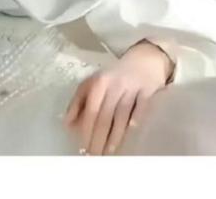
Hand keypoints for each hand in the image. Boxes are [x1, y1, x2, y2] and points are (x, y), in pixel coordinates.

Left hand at [64, 40, 173, 155]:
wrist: (145, 58)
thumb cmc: (115, 75)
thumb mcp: (94, 81)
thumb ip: (79, 100)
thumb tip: (67, 124)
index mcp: (99, 83)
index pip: (91, 110)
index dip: (87, 130)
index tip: (83, 148)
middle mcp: (115, 85)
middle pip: (105, 117)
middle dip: (99, 139)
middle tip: (95, 157)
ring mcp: (132, 87)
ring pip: (122, 116)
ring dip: (115, 136)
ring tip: (109, 153)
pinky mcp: (148, 89)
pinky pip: (141, 108)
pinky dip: (136, 119)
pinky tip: (131, 131)